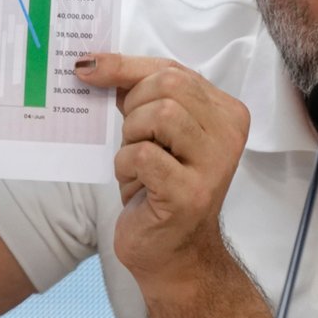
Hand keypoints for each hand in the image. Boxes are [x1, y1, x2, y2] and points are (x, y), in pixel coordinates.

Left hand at [76, 53, 250, 286]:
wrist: (175, 253)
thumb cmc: (160, 188)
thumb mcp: (155, 133)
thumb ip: (141, 95)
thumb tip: (95, 64)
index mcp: (226, 112)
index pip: (174, 69)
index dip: (126, 66)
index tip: (88, 67)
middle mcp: (229, 134)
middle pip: (168, 85)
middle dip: (133, 108)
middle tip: (131, 139)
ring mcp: (214, 164)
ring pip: (159, 115)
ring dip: (131, 139)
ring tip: (137, 166)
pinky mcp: (191, 193)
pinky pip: (143, 155)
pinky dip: (126, 167)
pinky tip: (137, 187)